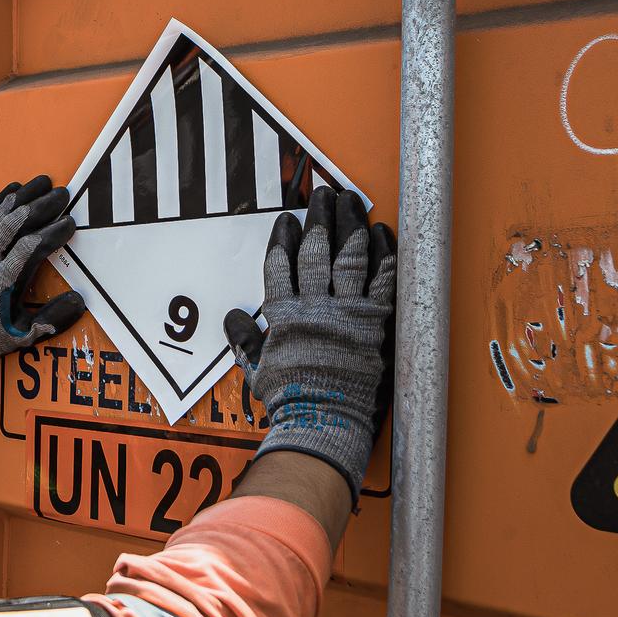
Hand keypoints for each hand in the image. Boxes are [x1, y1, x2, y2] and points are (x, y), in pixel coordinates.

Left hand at [0, 176, 85, 392]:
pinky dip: (1, 200)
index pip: (28, 248)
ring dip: (22, 196)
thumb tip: (79, 300)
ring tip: (44, 181)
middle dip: (40, 206)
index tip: (70, 223)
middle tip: (63, 194)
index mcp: (2, 282)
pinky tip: (16, 188)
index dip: (50, 233)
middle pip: (13, 225)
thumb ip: (52, 318)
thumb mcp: (23, 334)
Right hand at [223, 185, 396, 498]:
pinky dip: (384, 255)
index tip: (288, 219)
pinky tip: (382, 234)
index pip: (282, 264)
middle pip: (317, 251)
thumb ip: (245, 340)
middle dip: (320, 219)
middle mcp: (316, 307)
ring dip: (350, 226)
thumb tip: (233, 318)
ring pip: (350, 257)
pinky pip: (383, 280)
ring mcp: (348, 312)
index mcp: (285, 315)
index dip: (285, 238)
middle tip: (323, 195)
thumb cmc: (289, 399)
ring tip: (350, 203)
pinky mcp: (376, 322)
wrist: (324, 420)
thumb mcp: (256, 369)